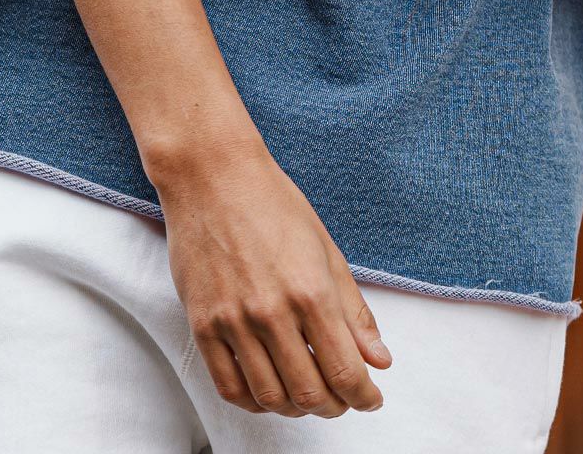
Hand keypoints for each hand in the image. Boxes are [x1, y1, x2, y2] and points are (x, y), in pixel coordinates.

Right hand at [154, 136, 392, 417]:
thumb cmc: (273, 203)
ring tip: (307, 394)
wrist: (213, 175)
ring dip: (296, 408)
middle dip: (334, 406)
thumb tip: (380, 360)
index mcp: (311, 290)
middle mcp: (272, 312)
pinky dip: (254, 402)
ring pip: (270, 397)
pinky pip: (229, 386)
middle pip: (309, 392)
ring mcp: (233, 321)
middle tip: (342, 399)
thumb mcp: (326, 249)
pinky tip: (269, 391)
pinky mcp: (202, 324)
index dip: (364, 396)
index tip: (371, 399)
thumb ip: (353, 310)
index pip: (345, 371)